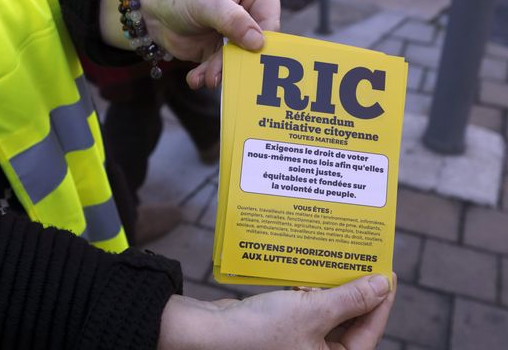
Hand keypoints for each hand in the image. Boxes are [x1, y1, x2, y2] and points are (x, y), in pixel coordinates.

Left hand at [100, 0, 279, 88]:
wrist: (153, 12)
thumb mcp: (207, 2)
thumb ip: (233, 20)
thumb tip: (258, 42)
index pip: (271, 19)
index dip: (263, 40)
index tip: (250, 53)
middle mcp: (254, 13)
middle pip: (258, 45)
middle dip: (239, 62)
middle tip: (224, 73)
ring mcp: (240, 36)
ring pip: (240, 61)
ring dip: (221, 72)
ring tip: (205, 77)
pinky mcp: (225, 53)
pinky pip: (223, 70)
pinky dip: (209, 76)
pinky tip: (196, 78)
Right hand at [158, 274, 396, 349]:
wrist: (213, 331)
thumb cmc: (261, 330)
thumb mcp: (312, 311)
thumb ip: (350, 299)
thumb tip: (382, 284)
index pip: (370, 330)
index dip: (381, 299)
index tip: (387, 272)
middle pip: (351, 320)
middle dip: (357, 291)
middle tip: (365, 261)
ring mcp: (303, 341)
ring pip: (330, 311)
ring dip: (334, 287)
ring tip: (341, 260)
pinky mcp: (287, 327)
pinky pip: (310, 307)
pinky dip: (313, 290)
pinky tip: (313, 270)